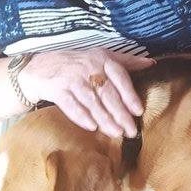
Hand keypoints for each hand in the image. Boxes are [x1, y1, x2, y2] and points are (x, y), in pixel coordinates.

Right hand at [19, 48, 153, 136]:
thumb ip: (126, 61)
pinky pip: (70, 105)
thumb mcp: (101, 56)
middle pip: (107, 93)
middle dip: (120, 114)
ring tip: (116, 133)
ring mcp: (71, 78)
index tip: (138, 111)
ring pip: (92, 102)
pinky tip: (92, 127)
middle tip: (131, 130)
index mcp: (102, 58)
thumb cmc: (76, 64)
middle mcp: (88, 67)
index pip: (120, 77)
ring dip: (105, 119)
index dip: (129, 95)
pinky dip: (81, 116)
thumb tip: (151, 63)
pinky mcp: (56, 89)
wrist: (39, 67)